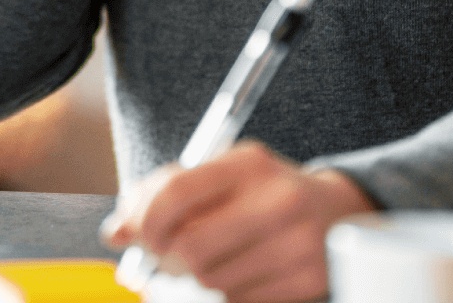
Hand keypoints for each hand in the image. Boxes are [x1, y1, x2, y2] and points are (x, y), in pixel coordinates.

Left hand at [100, 142, 376, 302]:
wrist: (338, 211)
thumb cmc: (263, 191)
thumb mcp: (223, 175)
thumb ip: (166, 194)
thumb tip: (115, 232)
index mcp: (249, 163)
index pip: (175, 192)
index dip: (143, 221)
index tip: (137, 235)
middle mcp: (276, 199)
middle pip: (189, 248)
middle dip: (167, 258)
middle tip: (168, 255)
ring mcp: (296, 243)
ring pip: (211, 281)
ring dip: (198, 277)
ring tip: (215, 257)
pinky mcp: (307, 280)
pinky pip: (238, 301)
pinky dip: (226, 292)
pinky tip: (240, 270)